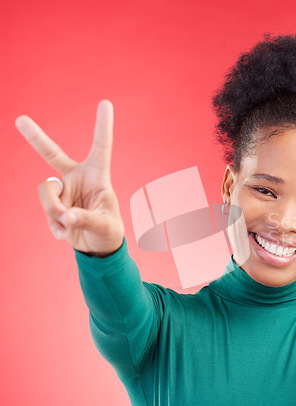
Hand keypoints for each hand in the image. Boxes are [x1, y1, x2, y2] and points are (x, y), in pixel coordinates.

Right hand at [16, 100, 124, 255]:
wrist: (97, 246)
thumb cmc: (109, 231)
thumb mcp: (104, 225)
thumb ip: (85, 219)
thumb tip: (65, 216)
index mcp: (98, 175)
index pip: (101, 146)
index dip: (103, 125)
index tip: (105, 102)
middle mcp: (78, 177)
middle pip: (52, 154)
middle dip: (35, 138)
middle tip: (19, 120)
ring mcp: (63, 190)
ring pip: (45, 190)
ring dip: (54, 209)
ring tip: (68, 224)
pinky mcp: (53, 204)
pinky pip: (44, 208)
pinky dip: (52, 223)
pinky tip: (63, 233)